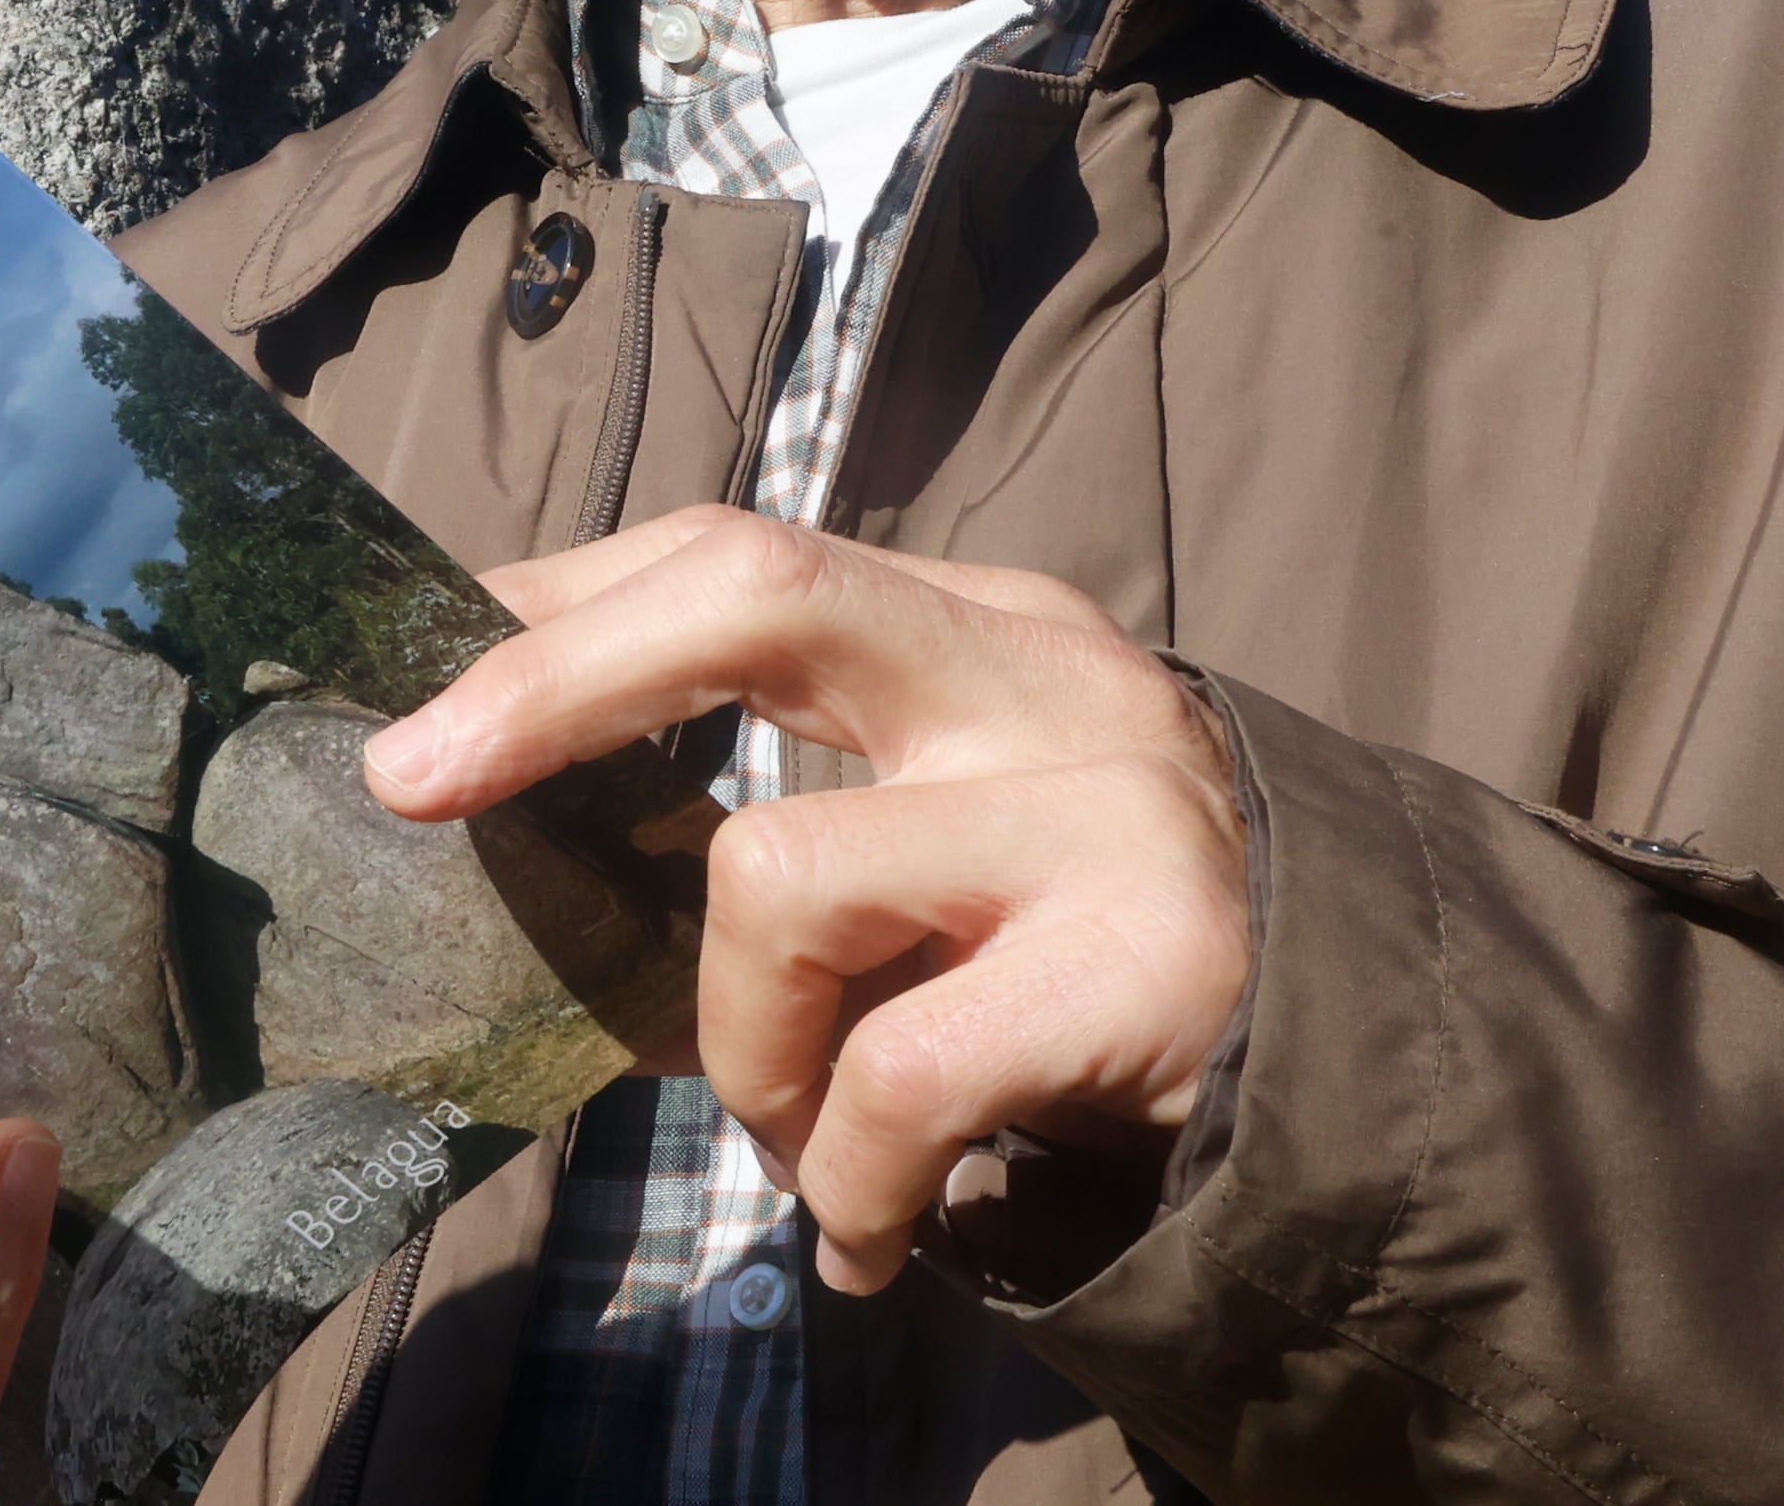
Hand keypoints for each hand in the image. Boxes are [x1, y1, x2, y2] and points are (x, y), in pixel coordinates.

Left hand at [359, 507, 1249, 1295]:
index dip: (550, 608)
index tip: (411, 687)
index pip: (726, 549)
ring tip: (795, 1141)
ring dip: (738, 1051)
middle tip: (415, 782)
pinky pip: (893, 1075)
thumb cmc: (1088, 968)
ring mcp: (1105, 804)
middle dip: (547, 680)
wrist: (1372, 1082)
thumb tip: (513, 835)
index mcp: (973, 625)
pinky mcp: (1153, 961)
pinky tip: (868, 1234)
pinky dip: (842, 1179)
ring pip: (779, 871)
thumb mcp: (944, 844)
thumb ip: (784, 816)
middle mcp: (1040, 674)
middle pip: (750, 585)